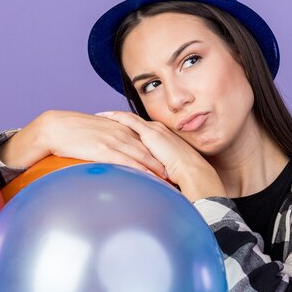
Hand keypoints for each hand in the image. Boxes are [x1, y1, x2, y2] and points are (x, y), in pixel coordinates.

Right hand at [0, 110, 166, 177]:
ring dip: (158, 168)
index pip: (145, 141)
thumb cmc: (71, 133)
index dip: (159, 153)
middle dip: (165, 161)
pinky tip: (151, 179)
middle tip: (178, 174)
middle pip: (149, 149)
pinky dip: (142, 170)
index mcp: (119, 128)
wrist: (54, 128)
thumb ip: (108, 141)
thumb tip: (115, 154)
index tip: (171, 163)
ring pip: (143, 156)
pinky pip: (128, 162)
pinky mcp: (105, 150)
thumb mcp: (95, 133)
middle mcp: (121, 133)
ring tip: (171, 180)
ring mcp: (114, 141)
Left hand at [97, 111, 225, 200]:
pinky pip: (130, 121)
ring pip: (128, 119)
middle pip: (131, 121)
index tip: (111, 126)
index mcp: (159, 137)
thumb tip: (142, 176)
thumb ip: (150, 168)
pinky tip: (106, 117)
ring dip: (113, 117)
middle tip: (101, 118)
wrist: (191, 171)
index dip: (124, 126)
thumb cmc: (180, 174)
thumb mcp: (162, 169)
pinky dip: (117, 118)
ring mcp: (153, 130)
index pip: (138, 129)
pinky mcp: (151, 133)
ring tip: (100, 116)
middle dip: (115, 119)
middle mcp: (156, 130)